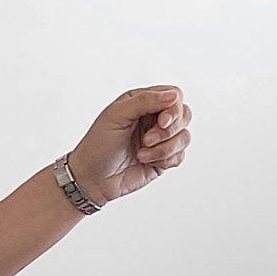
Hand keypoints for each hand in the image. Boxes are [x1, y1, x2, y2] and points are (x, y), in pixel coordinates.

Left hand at [68, 86, 192, 205]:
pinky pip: (180, 156)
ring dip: (164, 148)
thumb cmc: (97, 145)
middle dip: (169, 131)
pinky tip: (146, 162)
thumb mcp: (116, 115)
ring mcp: (160, 140)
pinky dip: (165, 160)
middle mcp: (154, 119)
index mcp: (143, 102)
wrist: (91, 179)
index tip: (162, 122)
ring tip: (141, 154)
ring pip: (184, 137)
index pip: (174, 96)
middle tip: (147, 141)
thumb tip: (173, 96)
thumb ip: (144, 101)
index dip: (173, 109)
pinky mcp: (163, 159)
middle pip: (184, 114)